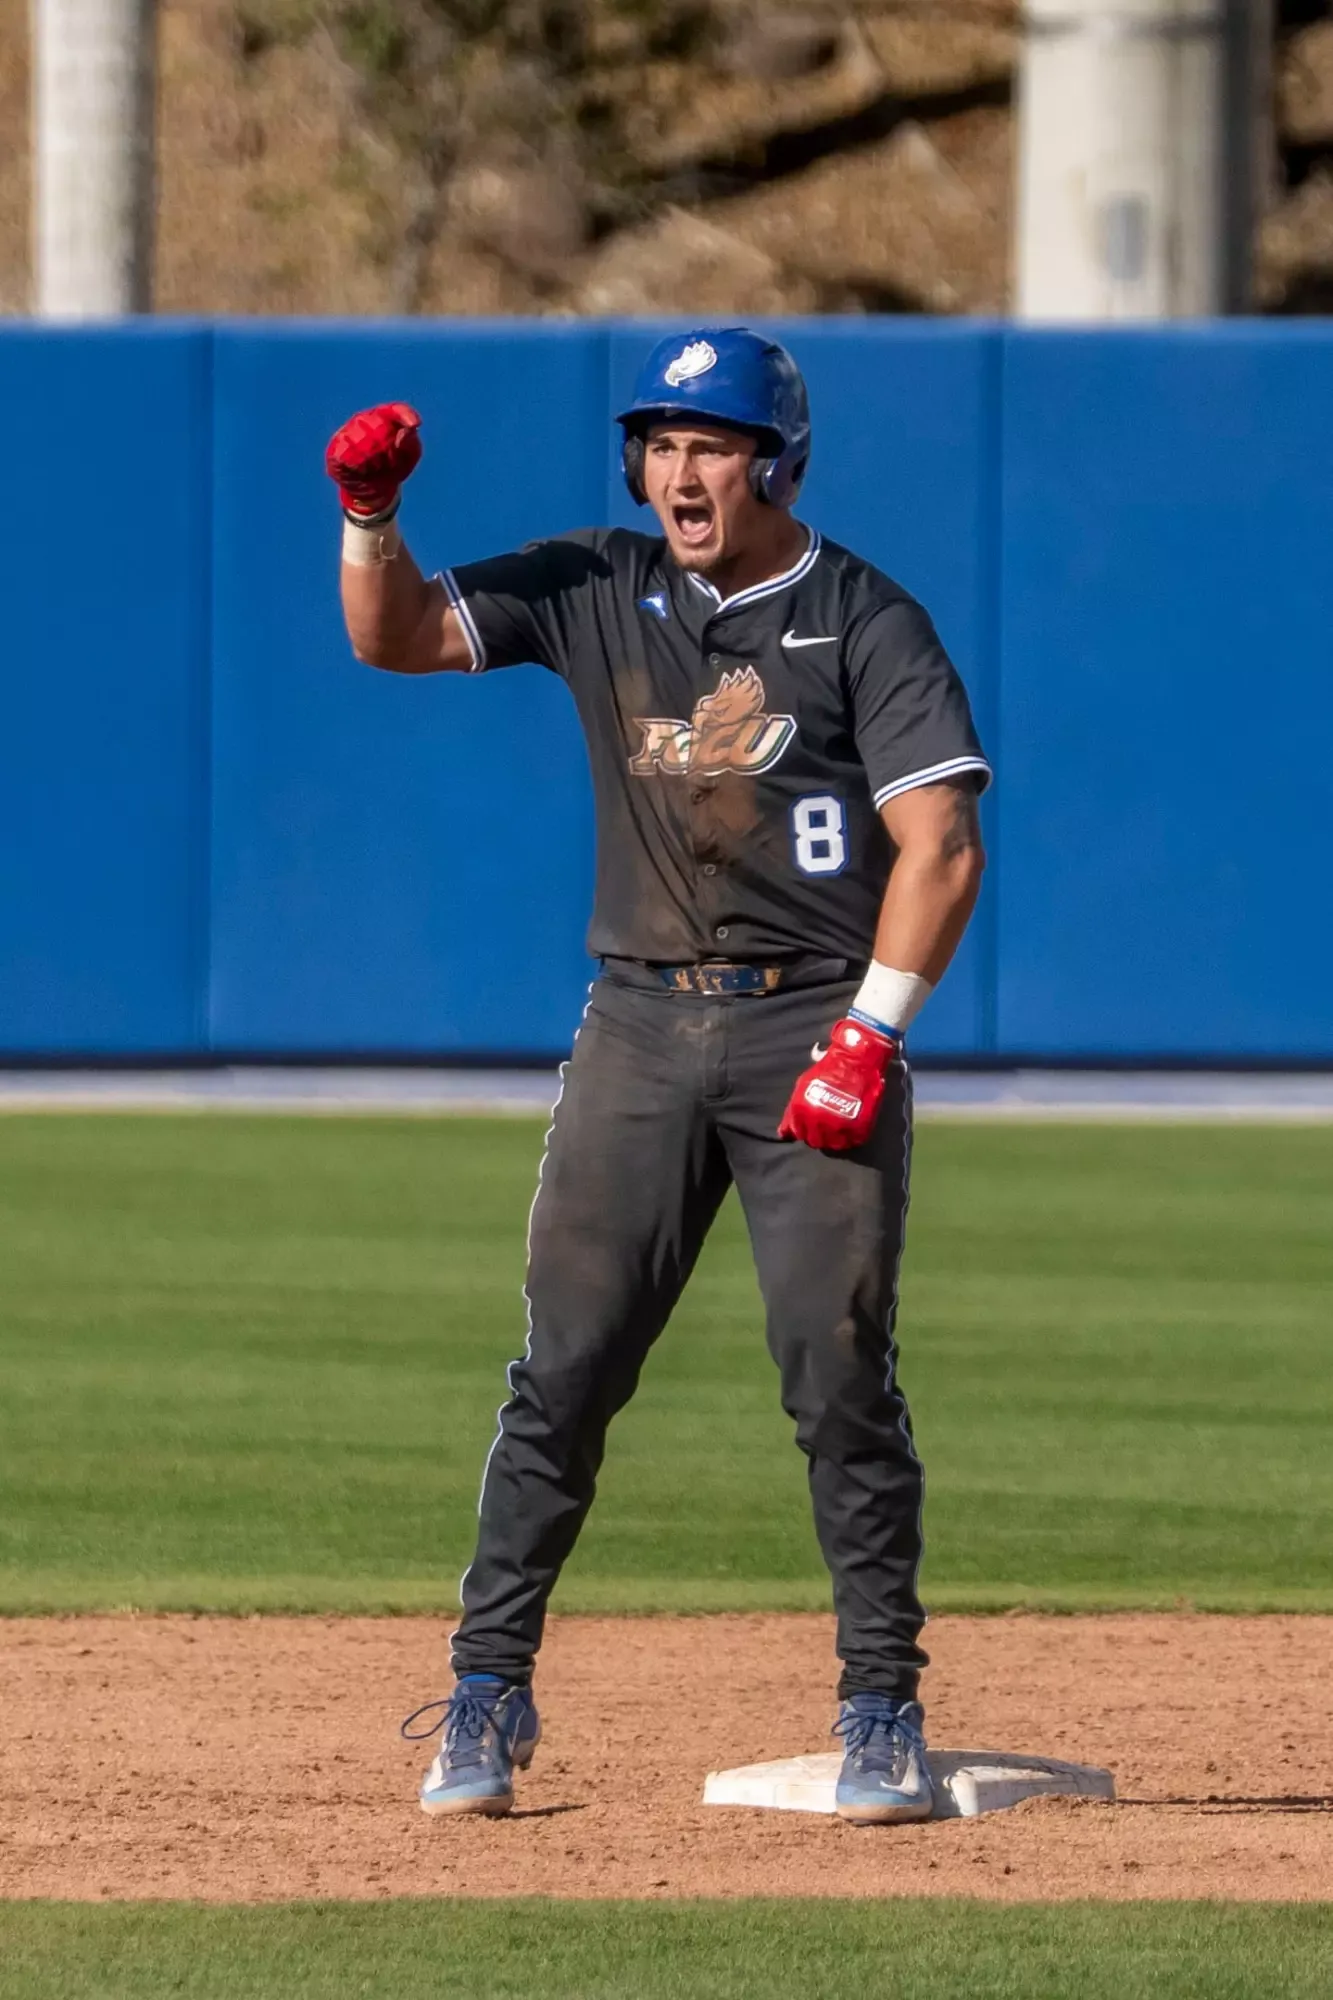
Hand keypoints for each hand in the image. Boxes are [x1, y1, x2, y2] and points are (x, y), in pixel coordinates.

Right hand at [326, 402, 422, 517]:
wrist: (374, 491)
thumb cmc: (393, 467)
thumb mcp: (409, 456)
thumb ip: (410, 442)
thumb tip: (405, 431)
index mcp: (383, 417)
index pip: (395, 410)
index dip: (405, 415)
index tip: (415, 424)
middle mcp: (364, 419)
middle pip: (382, 429)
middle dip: (390, 451)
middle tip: (388, 462)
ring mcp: (347, 432)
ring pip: (366, 443)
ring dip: (375, 461)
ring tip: (374, 466)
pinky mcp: (335, 448)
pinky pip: (350, 456)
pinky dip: (360, 467)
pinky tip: (361, 470)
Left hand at [778, 1017, 900, 1150]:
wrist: (856, 1059)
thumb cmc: (829, 1067)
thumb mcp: (804, 1083)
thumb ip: (795, 1106)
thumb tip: (785, 1130)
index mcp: (800, 1110)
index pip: (795, 1133)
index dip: (801, 1131)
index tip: (806, 1129)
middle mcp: (816, 1122)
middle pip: (813, 1141)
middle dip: (817, 1135)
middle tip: (825, 1127)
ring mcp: (837, 1127)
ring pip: (832, 1145)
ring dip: (834, 1139)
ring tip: (838, 1129)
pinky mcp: (857, 1128)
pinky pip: (852, 1141)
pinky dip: (851, 1138)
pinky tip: (850, 1130)